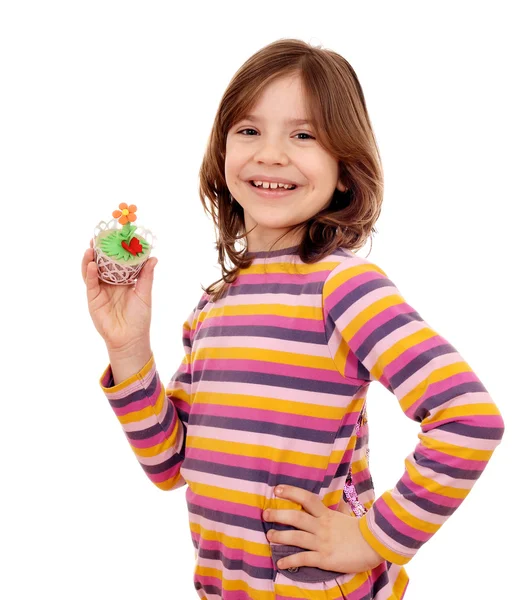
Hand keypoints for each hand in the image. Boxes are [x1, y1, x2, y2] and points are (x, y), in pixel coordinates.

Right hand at [81, 239, 157, 351]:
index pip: (117, 262)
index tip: (115, 236)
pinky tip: (91, 265)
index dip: (115, 250)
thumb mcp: (144, 294)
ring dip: (90, 260)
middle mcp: (110, 284)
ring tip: (90, 247)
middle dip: (98, 251)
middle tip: (97, 236)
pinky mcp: (93, 299)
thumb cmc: (139, 318)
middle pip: (102, 264)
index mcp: (123, 281)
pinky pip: (90, 284)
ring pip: (92, 272)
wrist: (130, 339)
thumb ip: (146, 276)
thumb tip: (153, 258)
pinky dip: (90, 274)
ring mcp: (100, 291)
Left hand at [263, 485, 383, 573]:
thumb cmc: (360, 531)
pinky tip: (280, 564)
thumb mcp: (345, 516)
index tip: (277, 489)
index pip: (306, 499)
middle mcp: (321, 526)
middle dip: (278, 514)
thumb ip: (335, 511)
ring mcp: (322, 543)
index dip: (291, 492)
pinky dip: (290, 561)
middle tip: (265, 513)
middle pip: (296, 517)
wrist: (375, 545)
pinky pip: (304, 559)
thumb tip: (333, 502)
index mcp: (326, 514)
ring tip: (269, 536)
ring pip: (296, 537)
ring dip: (280, 536)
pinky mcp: (324, 559)